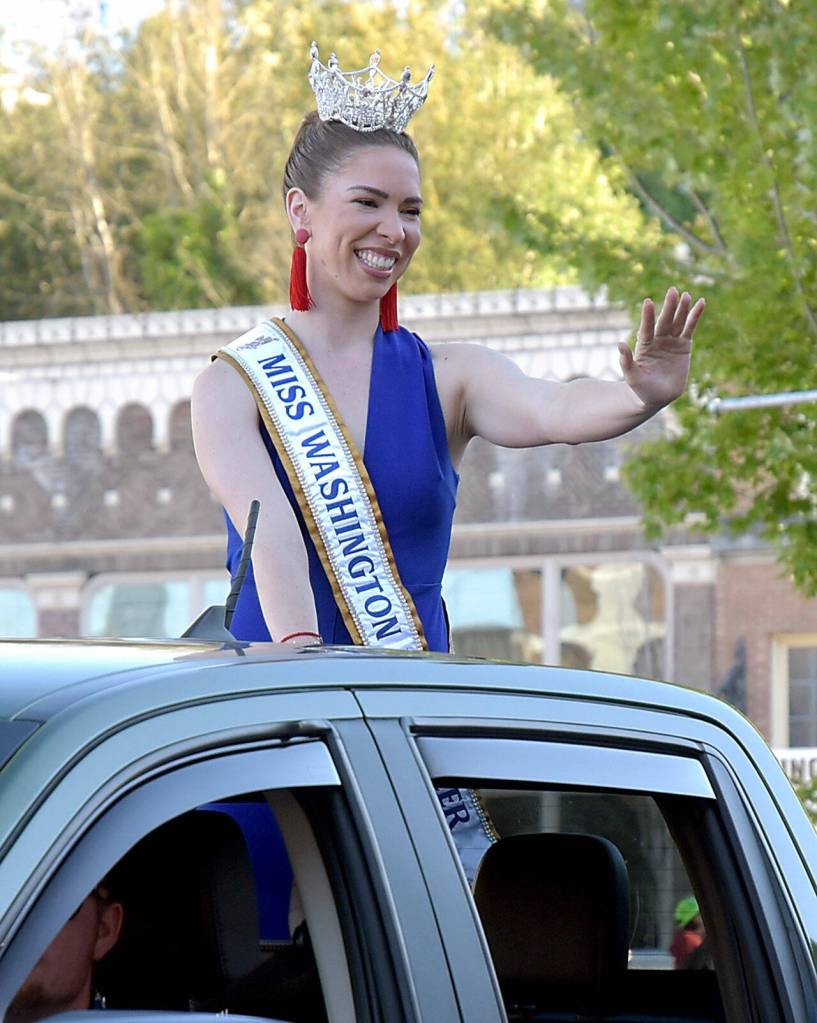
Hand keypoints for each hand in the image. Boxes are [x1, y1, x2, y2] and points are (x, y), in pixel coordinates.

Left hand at [618, 287, 704, 409]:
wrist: (657, 397)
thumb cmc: (641, 389)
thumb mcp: (632, 377)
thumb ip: (626, 361)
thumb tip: (620, 344)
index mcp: (644, 346)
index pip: (646, 328)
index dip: (648, 316)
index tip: (648, 302)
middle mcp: (657, 340)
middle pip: (664, 321)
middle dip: (669, 307)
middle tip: (673, 291)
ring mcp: (671, 342)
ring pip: (677, 322)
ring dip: (682, 309)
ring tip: (685, 295)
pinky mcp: (684, 346)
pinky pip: (690, 328)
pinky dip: (695, 316)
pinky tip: (700, 303)